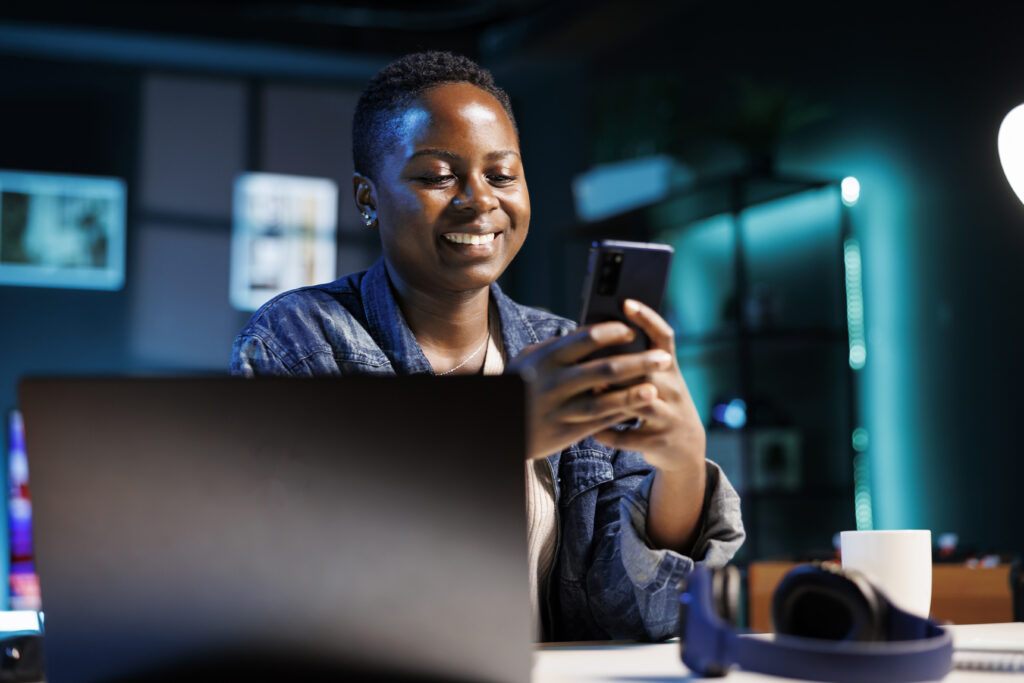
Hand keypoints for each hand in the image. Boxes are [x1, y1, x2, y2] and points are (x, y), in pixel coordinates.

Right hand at [507, 320, 674, 459]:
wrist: (496, 422)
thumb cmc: (520, 383)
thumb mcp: (530, 358)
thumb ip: (560, 346)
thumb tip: (596, 332)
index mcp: (546, 357)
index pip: (587, 338)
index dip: (614, 333)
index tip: (633, 331)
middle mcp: (554, 382)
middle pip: (605, 370)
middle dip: (639, 363)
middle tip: (663, 359)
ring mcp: (559, 409)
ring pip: (604, 401)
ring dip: (633, 395)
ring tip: (656, 390)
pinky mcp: (564, 432)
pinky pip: (598, 422)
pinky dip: (619, 415)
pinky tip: (637, 408)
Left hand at [592, 300, 706, 552]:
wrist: (686, 447)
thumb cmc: (661, 404)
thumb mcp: (657, 380)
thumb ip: (635, 362)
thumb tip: (597, 335)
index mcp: (670, 369)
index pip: (663, 336)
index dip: (647, 317)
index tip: (626, 302)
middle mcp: (674, 389)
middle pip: (648, 369)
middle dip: (622, 364)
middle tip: (595, 360)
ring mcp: (669, 416)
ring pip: (640, 401)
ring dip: (614, 397)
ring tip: (593, 393)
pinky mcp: (659, 442)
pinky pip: (628, 437)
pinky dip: (608, 433)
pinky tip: (593, 430)